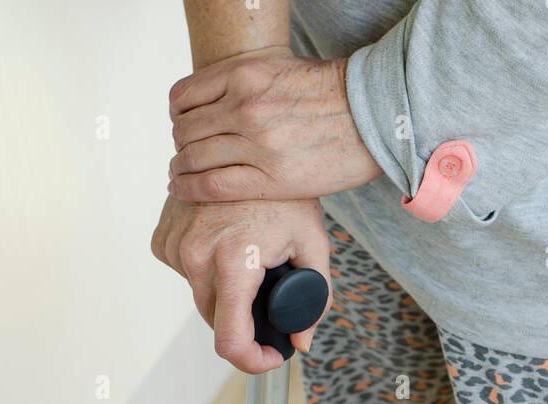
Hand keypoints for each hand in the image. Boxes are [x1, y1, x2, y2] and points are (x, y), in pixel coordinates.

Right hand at [150, 194, 330, 372]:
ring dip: (225, 295)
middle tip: (270, 298)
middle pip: (218, 322)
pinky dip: (205, 273)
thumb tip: (301, 342)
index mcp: (233, 261)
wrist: (248, 143)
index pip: (230, 341)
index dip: (253, 361)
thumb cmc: (285, 192)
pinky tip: (225, 247)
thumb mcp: (312, 244)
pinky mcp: (164, 238)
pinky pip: (185, 275)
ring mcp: (175, 246)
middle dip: (245, 322)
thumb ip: (315, 298)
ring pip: (201, 299)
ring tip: (249, 261)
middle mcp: (196, 256)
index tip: (270, 356)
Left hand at [167, 47, 382, 203]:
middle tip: (182, 156)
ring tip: (179, 175)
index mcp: (244, 74)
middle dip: (179, 144)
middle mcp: (244, 106)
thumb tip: (225, 102)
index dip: (176, 115)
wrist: (371, 118)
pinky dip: (189, 189)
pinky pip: (212, 185)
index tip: (181, 126)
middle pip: (186, 129)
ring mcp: (256, 143)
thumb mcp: (281, 70)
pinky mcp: (270, 179)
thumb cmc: (332, 97)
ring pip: (195, 158)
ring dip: (181, 168)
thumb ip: (248, 84)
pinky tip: (180, 190)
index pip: (185, 96)